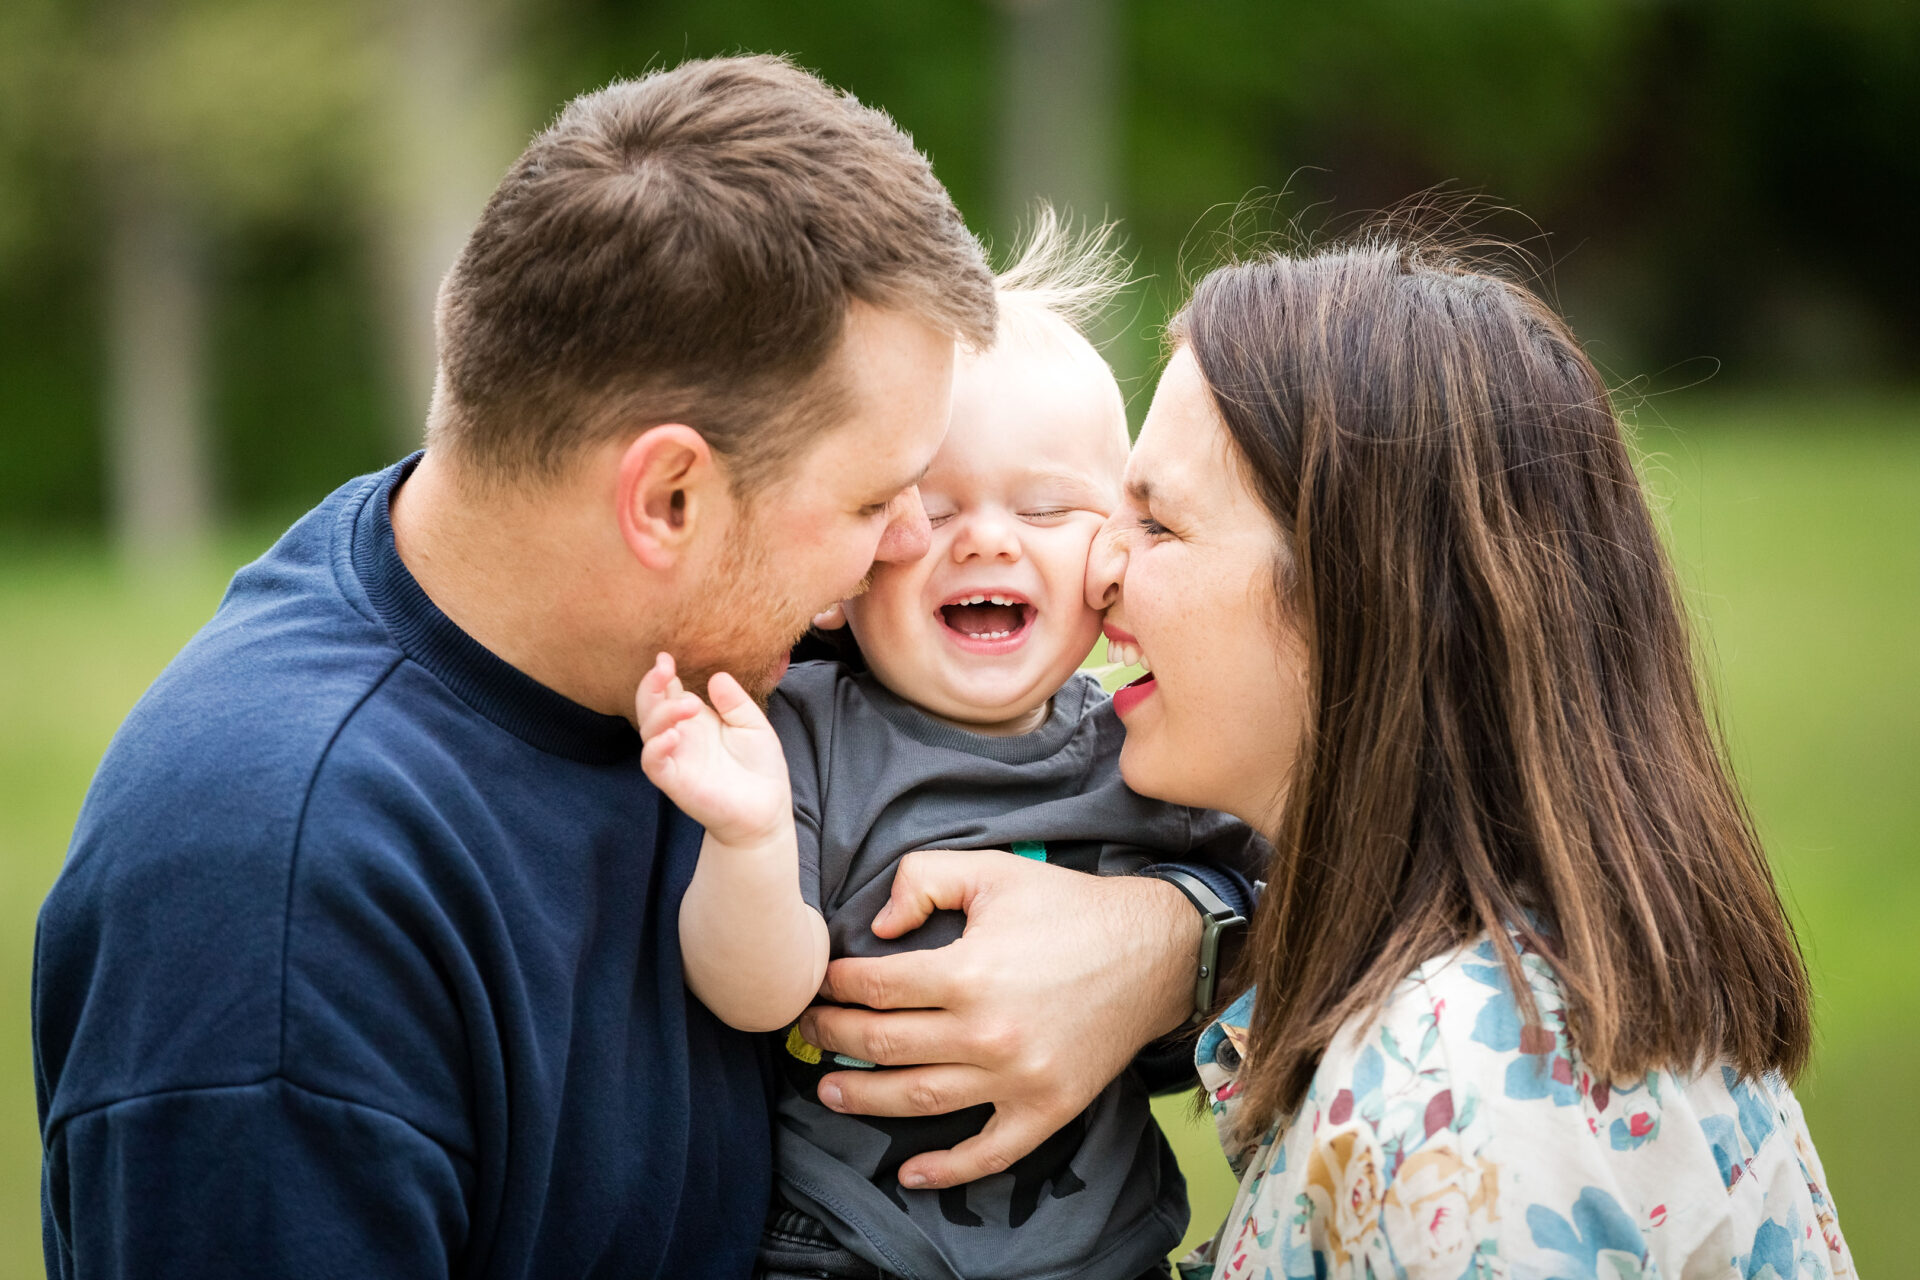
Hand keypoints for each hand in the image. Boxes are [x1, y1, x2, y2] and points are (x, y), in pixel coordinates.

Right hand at [635, 653, 791, 846]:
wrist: (767, 810)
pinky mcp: (675, 782)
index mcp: (697, 721)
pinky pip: (654, 763)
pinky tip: (672, 736)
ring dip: (660, 713)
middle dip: (651, 685)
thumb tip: (717, 676)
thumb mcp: (754, 725)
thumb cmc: (760, 768)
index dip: (662, 674)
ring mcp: (676, 758)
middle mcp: (681, 737)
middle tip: (664, 668)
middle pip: (651, 707)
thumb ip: (736, 702)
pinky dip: (656, 748)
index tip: (665, 656)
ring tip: (687, 705)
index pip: (669, 692)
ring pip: (649, 731)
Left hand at [797, 849, 1198, 1189]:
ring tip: (830, 1091)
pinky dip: (947, 1169)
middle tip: (809, 1032)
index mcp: (967, 972)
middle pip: (884, 1046)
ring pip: (919, 1100)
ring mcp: (1017, 1079)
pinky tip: (910, 1172)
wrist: (1154, 951)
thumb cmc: (1068, 908)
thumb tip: (879, 927)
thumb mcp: (992, 871)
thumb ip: (923, 879)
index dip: (836, 986)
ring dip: (865, 1100)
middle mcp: (987, 1033)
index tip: (819, 984)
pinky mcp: (1046, 1108)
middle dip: (833, 1039)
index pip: (874, 989)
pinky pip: (989, 1152)